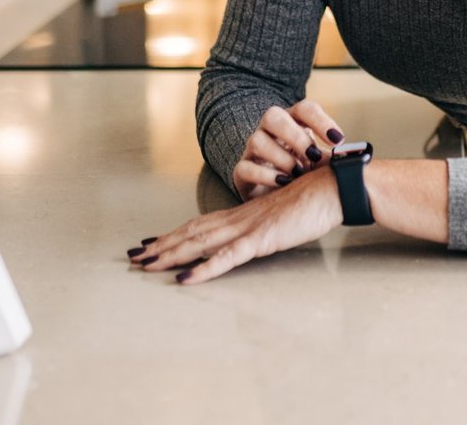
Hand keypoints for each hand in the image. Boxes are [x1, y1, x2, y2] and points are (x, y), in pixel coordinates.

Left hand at [130, 170, 342, 283]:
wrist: (332, 187)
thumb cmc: (313, 200)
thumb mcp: (282, 217)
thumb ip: (265, 227)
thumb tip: (257, 236)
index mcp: (243, 214)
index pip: (200, 224)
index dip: (174, 234)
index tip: (152, 243)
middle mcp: (239, 219)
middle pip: (191, 232)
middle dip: (162, 246)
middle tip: (135, 257)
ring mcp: (247, 228)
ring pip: (200, 243)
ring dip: (170, 254)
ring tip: (146, 265)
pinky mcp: (261, 239)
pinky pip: (227, 257)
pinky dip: (204, 269)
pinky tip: (185, 279)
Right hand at [234, 100, 344, 200]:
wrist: (274, 197)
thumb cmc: (302, 174)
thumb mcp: (318, 164)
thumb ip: (331, 160)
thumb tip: (352, 162)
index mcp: (293, 122)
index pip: (304, 109)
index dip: (321, 121)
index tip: (338, 140)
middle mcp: (270, 131)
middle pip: (273, 116)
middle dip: (295, 135)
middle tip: (313, 155)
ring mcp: (253, 150)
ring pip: (257, 140)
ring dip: (281, 158)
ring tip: (297, 174)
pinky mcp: (242, 172)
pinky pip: (245, 167)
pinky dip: (266, 175)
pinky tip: (283, 183)